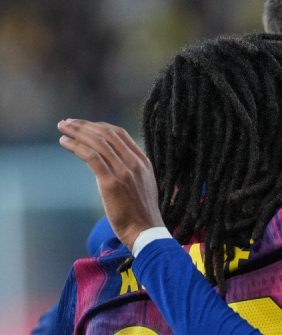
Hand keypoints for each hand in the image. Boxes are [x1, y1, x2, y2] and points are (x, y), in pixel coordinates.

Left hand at [58, 119, 163, 249]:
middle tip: (67, 123)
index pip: (119, 134)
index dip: (99, 126)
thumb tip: (112, 163)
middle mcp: (134, 162)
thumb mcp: (142, 185)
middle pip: (107, 134)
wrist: (146, 231)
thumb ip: (131, 170)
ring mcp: (124, 171)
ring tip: (62, 129)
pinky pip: (91, 157)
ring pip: (97, 143)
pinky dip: (76, 146)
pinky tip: (64, 142)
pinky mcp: (111, 183)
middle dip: (84, 126)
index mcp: (143, 161)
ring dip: (77, 133)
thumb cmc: (141, 213)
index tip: (84, 125)